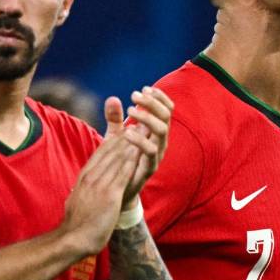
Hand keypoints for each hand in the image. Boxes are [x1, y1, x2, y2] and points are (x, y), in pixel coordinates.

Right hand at [61, 135, 140, 255]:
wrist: (73, 238)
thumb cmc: (78, 222)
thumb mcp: (78, 198)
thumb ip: (84, 188)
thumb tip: (83, 185)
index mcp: (86, 175)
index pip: (102, 151)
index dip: (117, 138)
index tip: (129, 127)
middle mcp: (92, 175)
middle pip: (112, 149)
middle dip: (128, 134)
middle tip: (142, 120)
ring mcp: (100, 183)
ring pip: (118, 157)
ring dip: (133, 141)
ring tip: (145, 128)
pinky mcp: (109, 194)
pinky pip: (123, 172)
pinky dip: (132, 159)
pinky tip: (141, 150)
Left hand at [104, 87, 173, 205]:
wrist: (118, 191)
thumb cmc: (120, 162)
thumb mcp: (115, 137)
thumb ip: (115, 119)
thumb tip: (113, 98)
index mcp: (155, 132)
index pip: (166, 109)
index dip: (159, 97)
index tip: (145, 88)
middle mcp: (160, 141)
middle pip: (166, 116)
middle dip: (152, 103)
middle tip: (134, 95)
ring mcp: (157, 154)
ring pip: (162, 130)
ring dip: (147, 117)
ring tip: (131, 110)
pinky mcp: (149, 167)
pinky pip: (151, 151)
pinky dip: (140, 139)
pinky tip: (127, 132)